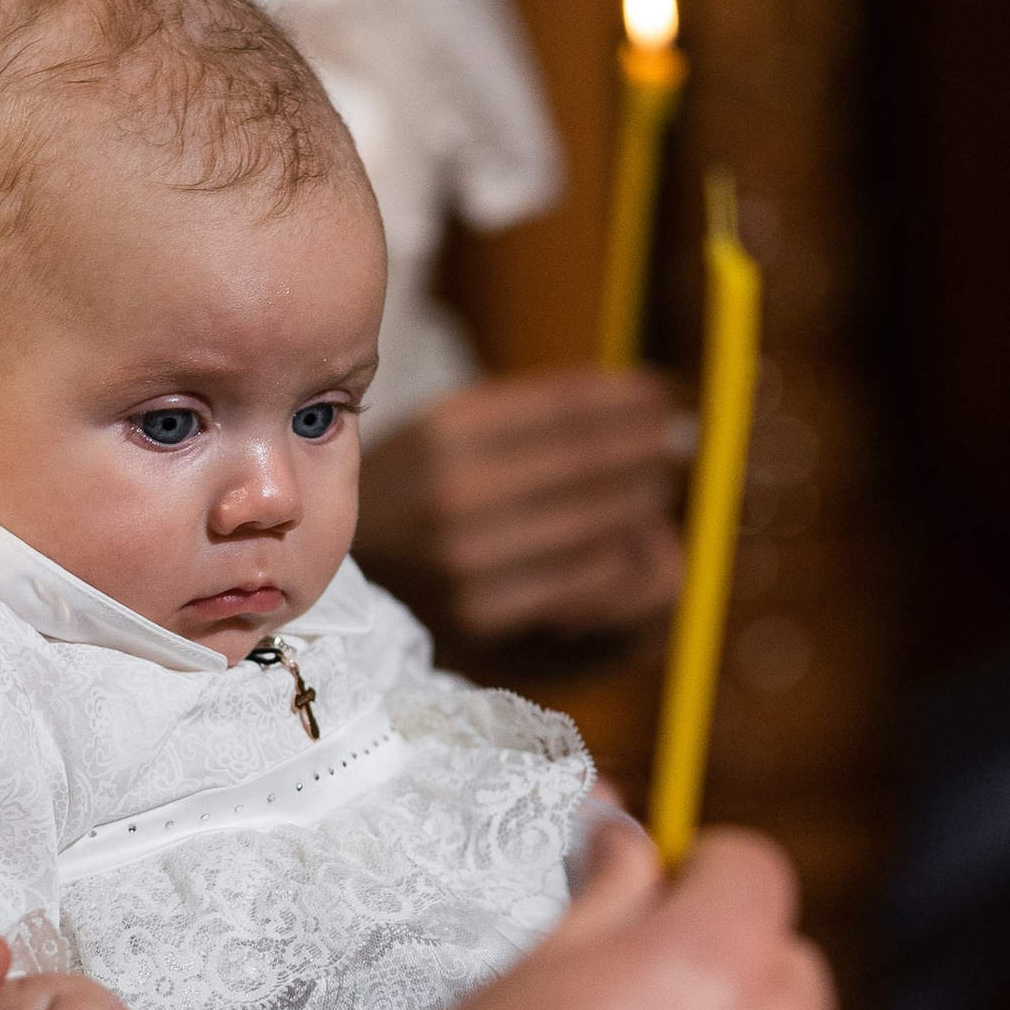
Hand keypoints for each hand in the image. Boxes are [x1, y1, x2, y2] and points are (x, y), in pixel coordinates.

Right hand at [358, 369, 687, 645]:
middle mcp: (454, 494)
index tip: (662, 394)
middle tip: (677, 442)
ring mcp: (468, 560)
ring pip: (597, 523)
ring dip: (642, 502)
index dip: (627, 400)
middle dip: (647, 449)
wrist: (332, 572)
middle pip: (589, 463)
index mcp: (443, 432)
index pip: (564, 408)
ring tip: (655, 488)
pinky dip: (623, 557)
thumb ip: (533, 412)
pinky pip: (587, 580)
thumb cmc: (411, 489)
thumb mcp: (446, 427)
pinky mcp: (483, 615)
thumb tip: (648, 399)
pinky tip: (633, 542)